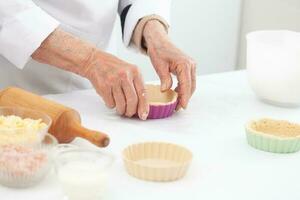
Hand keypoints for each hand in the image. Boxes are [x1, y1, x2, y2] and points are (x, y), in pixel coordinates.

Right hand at [32, 29, 148, 119]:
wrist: (90, 59)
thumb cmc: (110, 67)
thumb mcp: (127, 72)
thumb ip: (134, 86)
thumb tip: (140, 106)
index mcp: (134, 72)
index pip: (142, 93)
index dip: (143, 107)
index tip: (142, 116)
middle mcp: (125, 75)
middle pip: (132, 102)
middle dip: (130, 111)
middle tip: (128, 113)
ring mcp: (113, 80)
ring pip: (121, 105)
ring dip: (119, 109)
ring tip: (117, 106)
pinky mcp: (102, 86)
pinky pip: (109, 103)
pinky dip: (109, 104)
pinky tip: (108, 97)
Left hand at [144, 21, 195, 109]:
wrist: (160, 41)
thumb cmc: (159, 51)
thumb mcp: (159, 66)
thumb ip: (164, 78)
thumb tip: (165, 90)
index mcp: (184, 65)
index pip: (186, 85)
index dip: (184, 97)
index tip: (182, 106)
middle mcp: (190, 65)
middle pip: (191, 86)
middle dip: (185, 98)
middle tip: (177, 108)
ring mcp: (191, 65)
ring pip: (191, 84)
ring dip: (185, 93)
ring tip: (176, 103)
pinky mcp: (188, 67)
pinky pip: (188, 80)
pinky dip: (183, 88)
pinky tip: (176, 93)